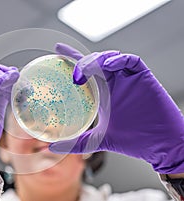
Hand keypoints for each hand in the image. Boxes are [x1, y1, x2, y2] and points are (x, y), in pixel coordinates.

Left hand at [49, 43, 183, 173]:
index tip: (57, 49)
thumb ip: (76, 143)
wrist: (160, 145)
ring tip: (86, 69)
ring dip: (97, 59)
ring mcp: (127, 79)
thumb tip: (52, 146)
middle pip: (94, 62)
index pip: (84, 71)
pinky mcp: (142, 77)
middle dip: (81, 60)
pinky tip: (108, 66)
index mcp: (102, 93)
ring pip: (110, 58)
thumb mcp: (98, 140)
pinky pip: (130, 61)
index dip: (71, 58)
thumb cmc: (132, 140)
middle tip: (70, 69)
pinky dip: (118, 60)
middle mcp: (113, 83)